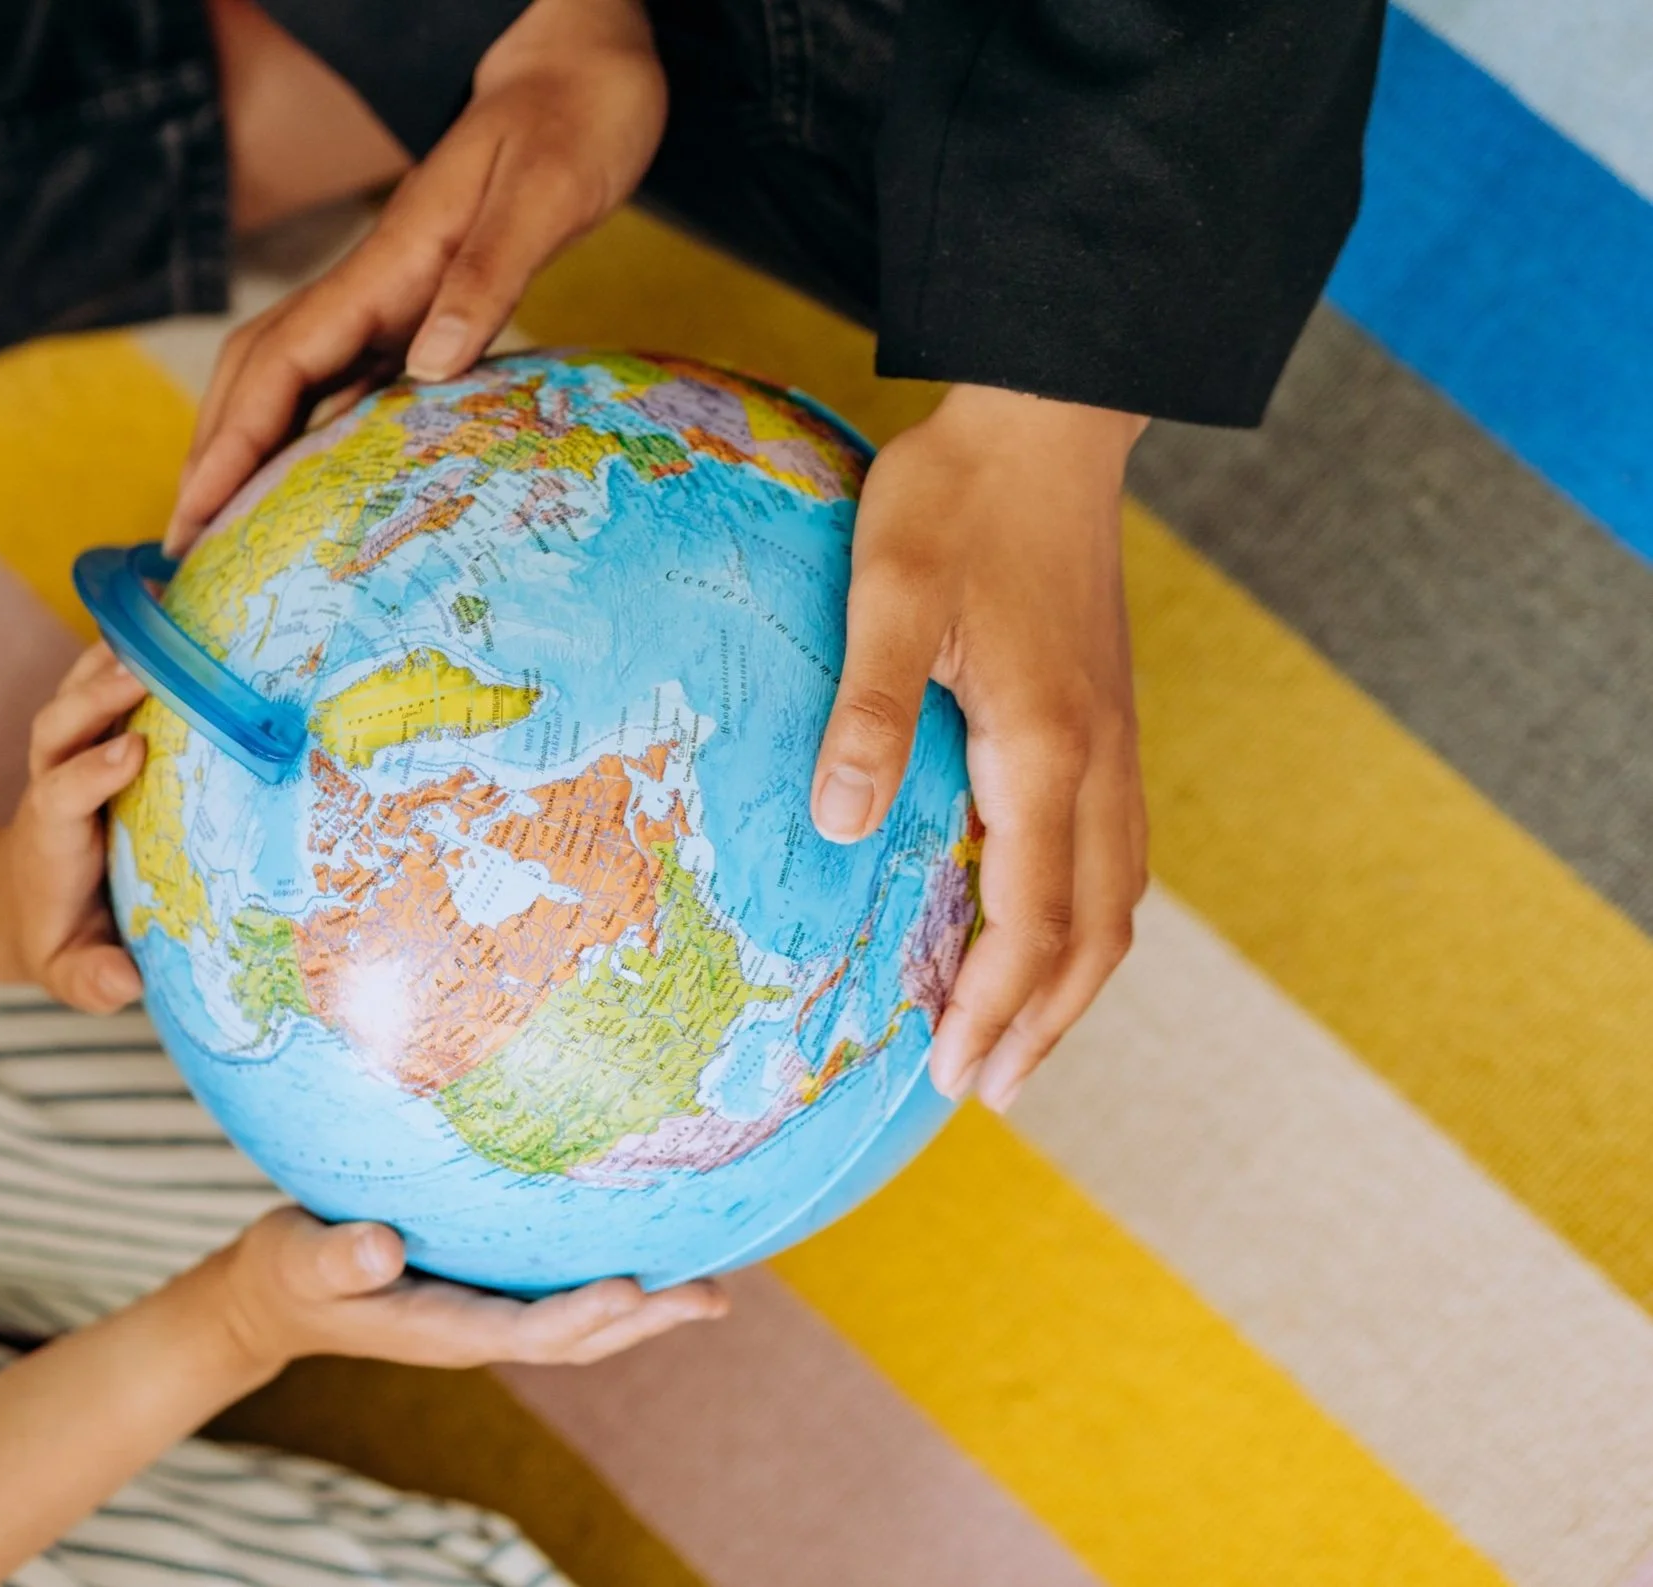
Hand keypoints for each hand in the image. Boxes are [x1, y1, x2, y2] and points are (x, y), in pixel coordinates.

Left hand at [0, 644, 150, 1011]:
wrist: (16, 901)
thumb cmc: (57, 939)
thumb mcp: (67, 972)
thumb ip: (89, 981)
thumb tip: (122, 984)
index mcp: (51, 835)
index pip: (63, 792)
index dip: (92, 771)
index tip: (131, 752)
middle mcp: (54, 781)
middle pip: (59, 725)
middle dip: (95, 696)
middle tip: (145, 668)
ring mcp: (70, 754)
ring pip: (77, 694)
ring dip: (111, 658)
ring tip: (164, 617)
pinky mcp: (91, 738)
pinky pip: (104, 686)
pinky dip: (130, 649)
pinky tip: (172, 611)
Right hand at [167, 0, 665, 548]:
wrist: (583, 69)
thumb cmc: (576, 121)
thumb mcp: (546, 194)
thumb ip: (489, 274)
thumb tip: (428, 363)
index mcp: (390, 261)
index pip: (281, 359)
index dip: (233, 437)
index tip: (197, 506)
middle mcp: (373, 281)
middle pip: (259, 371)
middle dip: (214, 454)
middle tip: (187, 542)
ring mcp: (389, 294)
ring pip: (290, 377)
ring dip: (249, 446)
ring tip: (227, 526)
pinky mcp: (416, 303)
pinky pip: (343, 378)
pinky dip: (309, 432)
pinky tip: (311, 481)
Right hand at [202, 1207, 727, 1376]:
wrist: (275, 1296)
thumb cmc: (285, 1274)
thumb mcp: (295, 1259)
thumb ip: (336, 1256)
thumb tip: (382, 1247)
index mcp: (440, 1328)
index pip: (525, 1330)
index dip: (581, 1315)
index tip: (631, 1289)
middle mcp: (476, 1327)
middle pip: (576, 1336)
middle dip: (645, 1318)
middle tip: (714, 1296)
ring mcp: (485, 1312)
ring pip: (578, 1321)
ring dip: (645, 1308)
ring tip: (713, 1287)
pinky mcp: (485, 1290)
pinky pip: (560, 1291)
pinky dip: (611, 1282)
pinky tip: (646, 1249)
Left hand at [812, 385, 1149, 1111]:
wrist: (1047, 418)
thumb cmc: (956, 500)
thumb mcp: (886, 593)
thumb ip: (868, 712)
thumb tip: (839, 824)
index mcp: (1047, 747)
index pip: (1035, 917)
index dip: (998, 1005)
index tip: (952, 1071)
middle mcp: (1099, 759)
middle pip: (1097, 931)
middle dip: (1044, 1022)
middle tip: (985, 1090)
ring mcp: (1114, 739)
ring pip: (1118, 895)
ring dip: (1073, 978)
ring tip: (1021, 1039)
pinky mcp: (1107, 717)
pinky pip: (1112, 848)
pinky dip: (1084, 916)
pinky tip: (1042, 924)